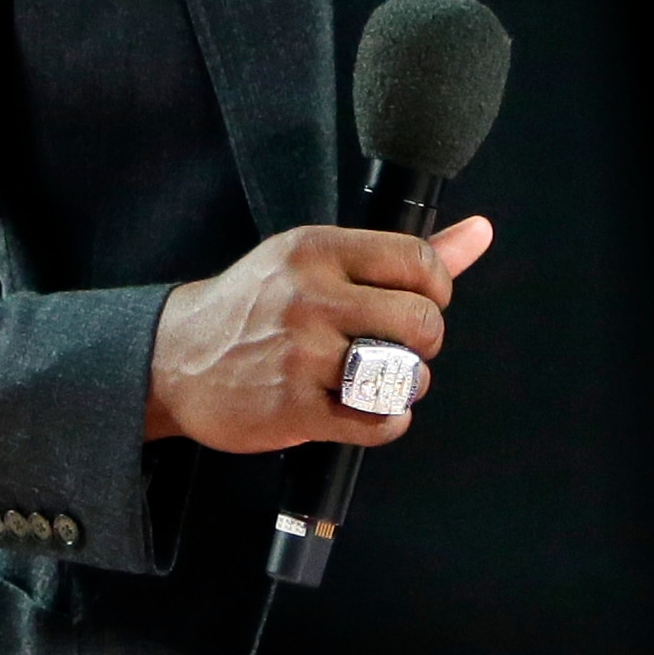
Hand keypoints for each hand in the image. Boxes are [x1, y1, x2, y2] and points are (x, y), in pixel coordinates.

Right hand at [144, 216, 495, 455]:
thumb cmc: (254, 307)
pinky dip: (385, 422)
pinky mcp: (294, 408)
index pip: (418, 262)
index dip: (436, 290)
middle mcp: (309, 297)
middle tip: (399, 346)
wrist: (174, 358)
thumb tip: (479, 232)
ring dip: (405, 386)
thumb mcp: (315, 259)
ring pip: (403, 375)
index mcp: (316, 250)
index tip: (417, 303)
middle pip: (421, 321)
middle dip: (424, 341)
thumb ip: (401, 253)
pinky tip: (364, 409)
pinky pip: (378, 422)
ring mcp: (300, 355)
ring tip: (378, 380)